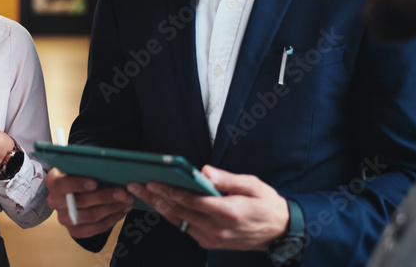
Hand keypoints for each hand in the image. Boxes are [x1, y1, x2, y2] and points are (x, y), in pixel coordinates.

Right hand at [45, 168, 133, 238]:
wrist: (76, 190)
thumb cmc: (80, 174)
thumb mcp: (79, 166)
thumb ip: (87, 166)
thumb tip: (108, 166)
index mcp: (52, 182)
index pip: (60, 185)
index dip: (77, 185)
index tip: (94, 183)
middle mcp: (54, 202)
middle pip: (79, 202)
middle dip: (104, 197)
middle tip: (123, 193)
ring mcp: (64, 218)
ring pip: (89, 216)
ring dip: (112, 208)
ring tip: (127, 201)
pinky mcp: (75, 231)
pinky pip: (95, 228)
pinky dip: (112, 219)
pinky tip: (123, 210)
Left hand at [127, 165, 287, 250]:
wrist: (280, 232)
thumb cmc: (266, 204)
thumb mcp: (252, 185)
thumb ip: (227, 179)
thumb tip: (204, 171)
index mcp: (227, 212)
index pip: (191, 201)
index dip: (169, 191)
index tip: (151, 182)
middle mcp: (217, 229)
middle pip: (179, 212)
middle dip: (155, 198)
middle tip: (135, 186)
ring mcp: (213, 239)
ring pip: (179, 222)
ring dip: (159, 208)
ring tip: (141, 194)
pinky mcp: (210, 244)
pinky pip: (186, 228)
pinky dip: (172, 216)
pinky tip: (160, 204)